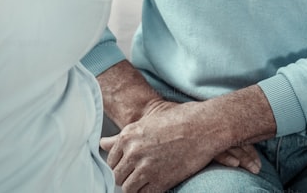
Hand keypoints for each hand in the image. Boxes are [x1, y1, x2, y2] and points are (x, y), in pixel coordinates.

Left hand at [100, 99, 254, 191]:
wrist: (204, 126)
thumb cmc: (178, 120)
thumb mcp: (147, 123)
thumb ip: (122, 137)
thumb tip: (102, 143)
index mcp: (127, 136)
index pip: (110, 161)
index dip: (119, 165)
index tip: (129, 165)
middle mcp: (133, 152)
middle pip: (117, 176)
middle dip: (125, 176)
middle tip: (138, 173)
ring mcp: (146, 168)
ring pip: (127, 188)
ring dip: (135, 186)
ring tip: (146, 180)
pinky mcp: (160, 181)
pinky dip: (147, 192)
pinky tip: (155, 184)